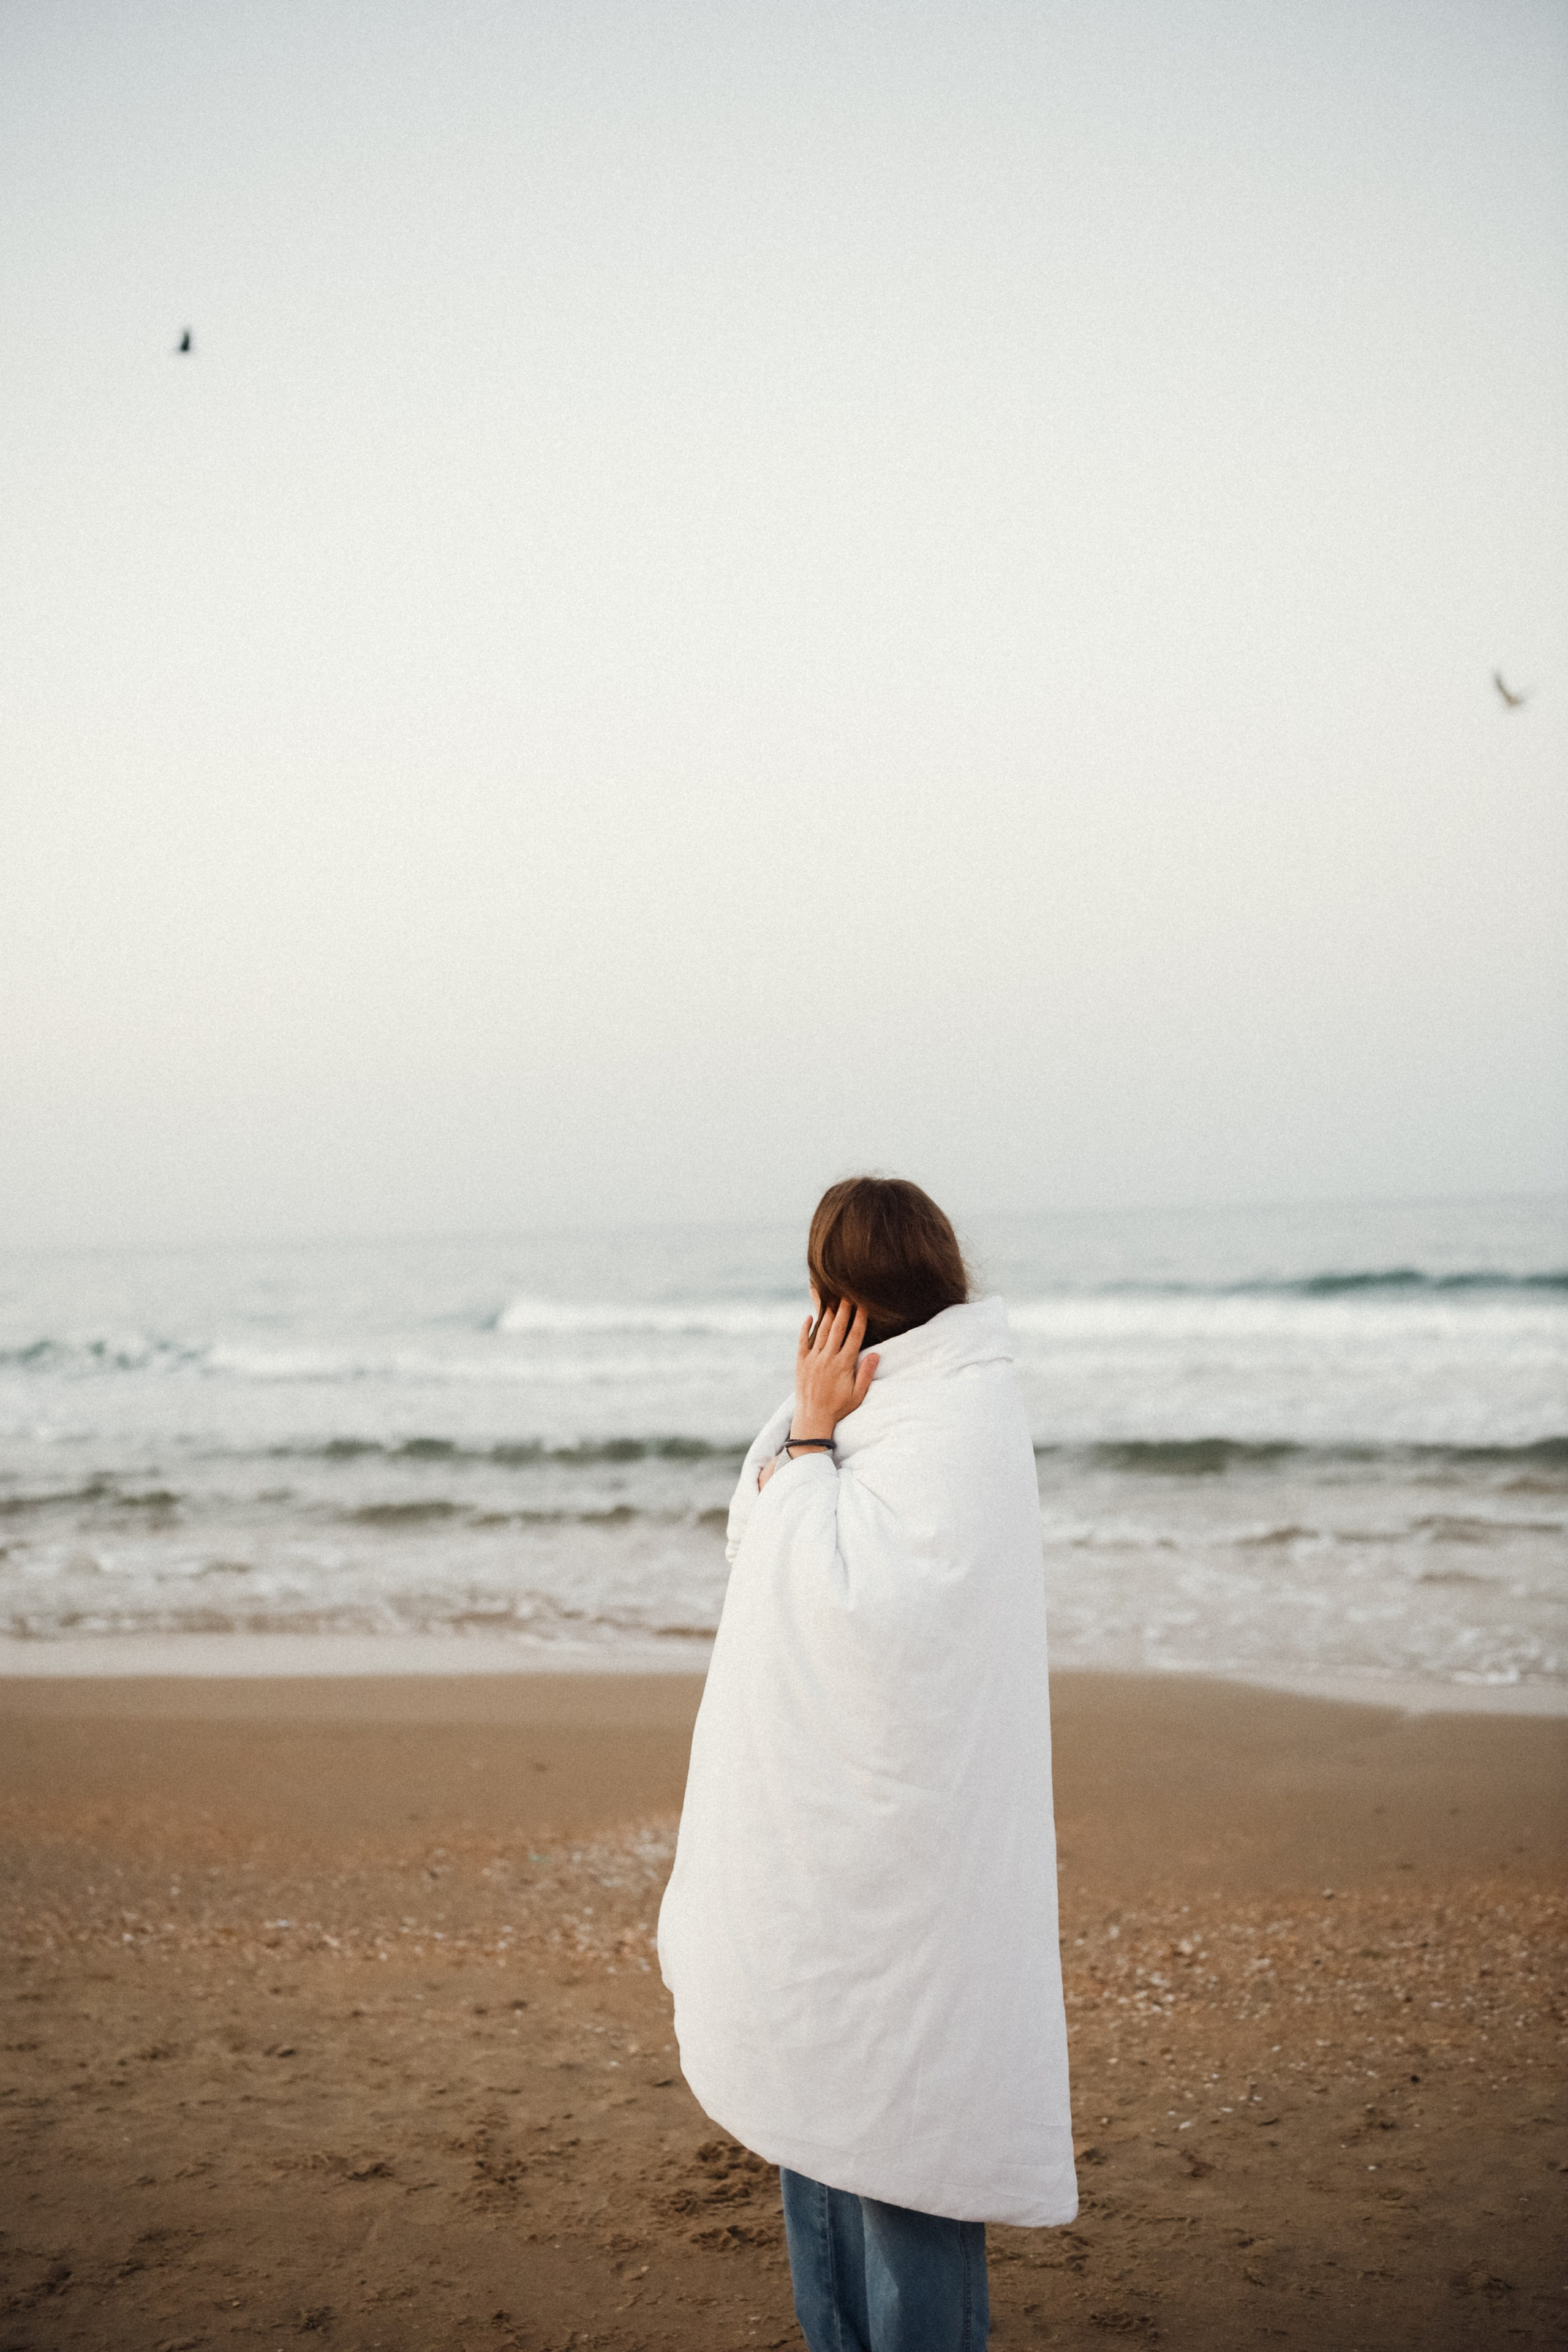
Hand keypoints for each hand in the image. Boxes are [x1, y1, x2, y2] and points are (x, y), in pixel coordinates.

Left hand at [791, 1299, 877, 1442]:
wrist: (813, 1417)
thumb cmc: (839, 1407)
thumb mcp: (858, 1393)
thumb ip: (866, 1373)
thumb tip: (876, 1354)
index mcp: (844, 1364)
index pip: (854, 1336)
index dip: (859, 1320)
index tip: (863, 1306)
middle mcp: (828, 1358)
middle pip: (838, 1329)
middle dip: (844, 1311)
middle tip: (847, 1295)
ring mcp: (813, 1359)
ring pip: (821, 1332)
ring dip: (828, 1316)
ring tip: (833, 1301)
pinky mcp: (801, 1362)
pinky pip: (802, 1341)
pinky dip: (805, 1328)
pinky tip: (809, 1317)